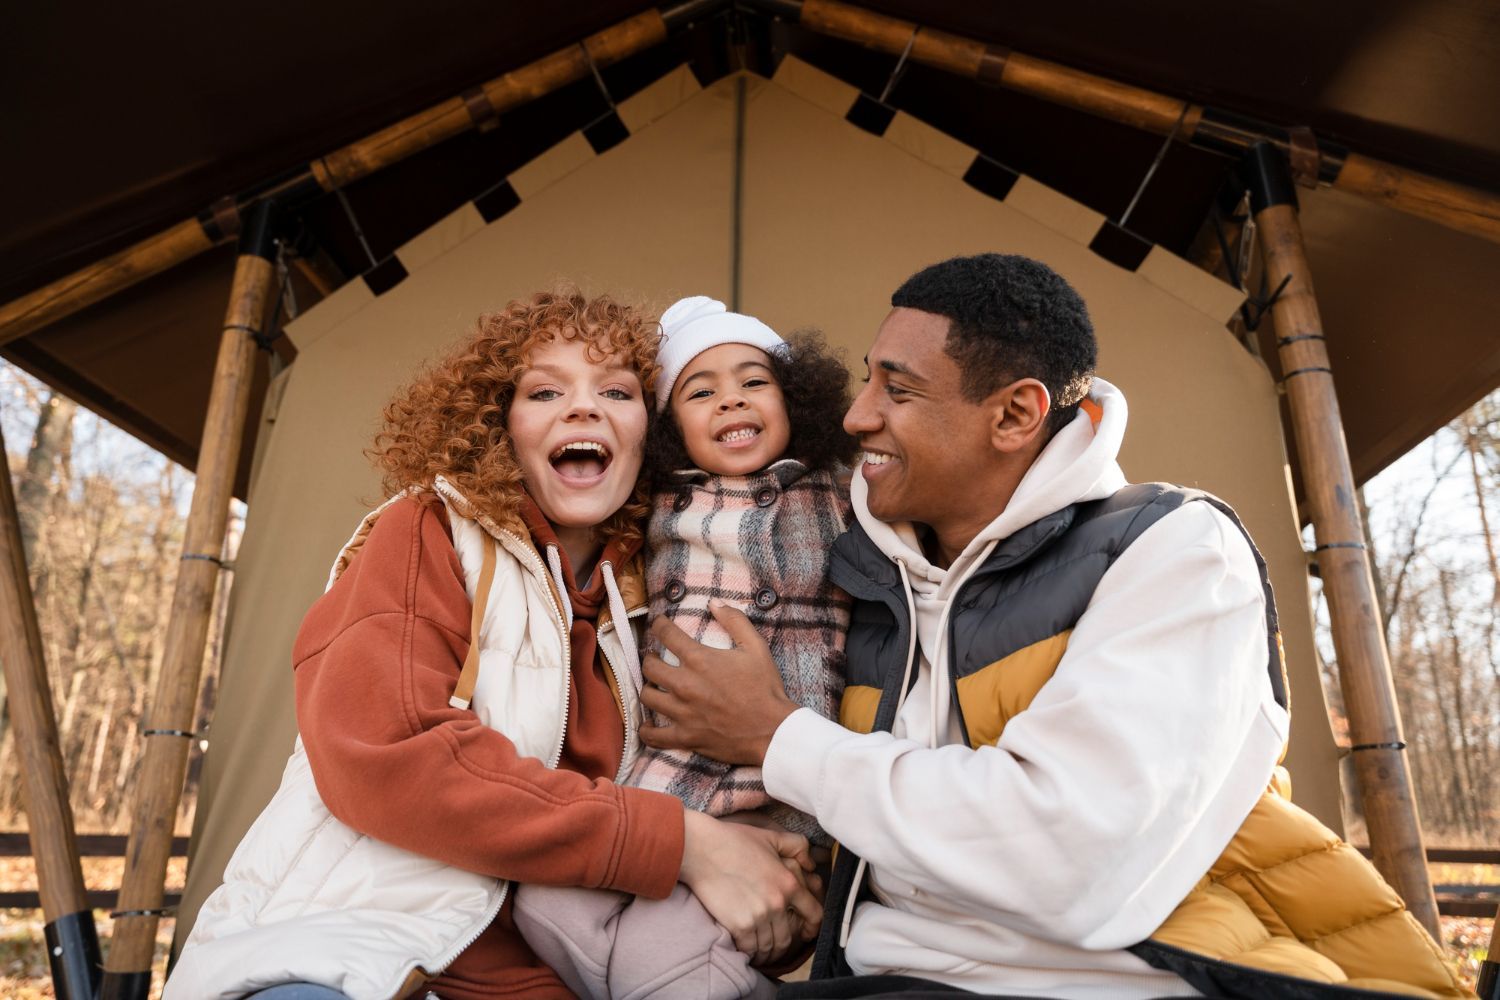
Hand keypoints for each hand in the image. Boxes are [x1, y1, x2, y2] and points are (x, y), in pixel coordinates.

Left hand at [640, 601, 798, 764]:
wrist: (773, 730)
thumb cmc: (766, 688)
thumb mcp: (756, 647)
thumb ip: (735, 621)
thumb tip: (713, 602)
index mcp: (700, 660)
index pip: (666, 635)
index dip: (659, 625)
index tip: (659, 624)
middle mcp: (686, 685)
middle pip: (649, 666)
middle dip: (650, 658)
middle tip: (656, 658)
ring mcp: (683, 713)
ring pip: (647, 697)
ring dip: (648, 688)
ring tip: (655, 686)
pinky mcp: (686, 737)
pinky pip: (654, 736)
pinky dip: (647, 731)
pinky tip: (648, 725)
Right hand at [679, 810, 822, 964]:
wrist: (702, 849)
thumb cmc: (735, 840)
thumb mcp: (772, 837)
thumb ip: (798, 846)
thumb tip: (812, 865)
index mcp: (789, 883)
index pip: (814, 914)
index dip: (812, 926)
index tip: (805, 932)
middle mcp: (777, 904)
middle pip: (789, 937)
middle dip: (785, 944)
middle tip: (777, 944)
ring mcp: (758, 917)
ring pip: (771, 946)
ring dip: (768, 951)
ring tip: (763, 950)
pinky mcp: (738, 926)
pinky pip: (751, 949)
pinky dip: (751, 953)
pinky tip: (748, 950)